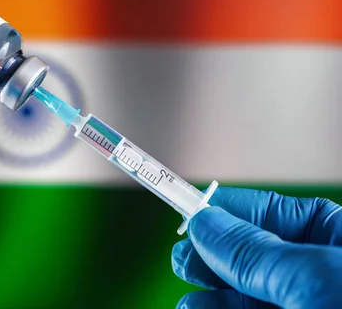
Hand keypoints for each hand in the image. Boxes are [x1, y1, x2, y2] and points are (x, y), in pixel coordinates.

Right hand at [172, 187, 341, 307]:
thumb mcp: (311, 278)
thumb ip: (254, 252)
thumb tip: (204, 222)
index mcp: (340, 242)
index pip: (277, 213)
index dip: (230, 209)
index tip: (191, 210)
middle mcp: (323, 273)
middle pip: (255, 254)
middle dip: (212, 253)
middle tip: (183, 256)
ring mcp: (307, 303)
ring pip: (247, 290)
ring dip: (209, 290)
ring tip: (186, 294)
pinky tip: (194, 308)